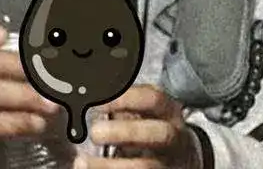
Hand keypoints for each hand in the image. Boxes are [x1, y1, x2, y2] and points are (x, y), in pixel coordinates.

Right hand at [0, 20, 59, 139]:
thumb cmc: (5, 64)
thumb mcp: (13, 48)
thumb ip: (26, 43)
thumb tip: (53, 39)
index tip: (2, 35)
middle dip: (6, 66)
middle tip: (39, 72)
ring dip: (18, 98)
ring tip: (49, 103)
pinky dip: (14, 123)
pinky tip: (38, 121)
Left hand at [74, 84, 201, 168]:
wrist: (180, 159)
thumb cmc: (154, 129)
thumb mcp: (147, 112)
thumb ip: (126, 105)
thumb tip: (91, 101)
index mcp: (168, 112)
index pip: (154, 99)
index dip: (127, 99)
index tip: (100, 103)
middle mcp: (173, 137)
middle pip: (158, 133)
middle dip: (126, 132)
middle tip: (95, 132)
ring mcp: (167, 162)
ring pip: (145, 166)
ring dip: (111, 166)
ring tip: (82, 162)